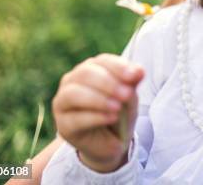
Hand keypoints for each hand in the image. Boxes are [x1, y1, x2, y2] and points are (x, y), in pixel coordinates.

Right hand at [52, 53, 143, 172]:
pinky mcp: (63, 125)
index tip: (135, 76)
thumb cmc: (120, 111)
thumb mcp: (129, 96)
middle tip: (126, 94)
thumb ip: (132, 83)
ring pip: (74, 94)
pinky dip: (95, 117)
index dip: (118, 67)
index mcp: (92, 68)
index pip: (102, 61)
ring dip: (98, 99)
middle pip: (85, 73)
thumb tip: (139, 70)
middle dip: (108, 83)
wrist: (112, 141)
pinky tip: (111, 118)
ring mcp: (63, 102)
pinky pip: (75, 118)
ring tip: (117, 107)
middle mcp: (72, 81)